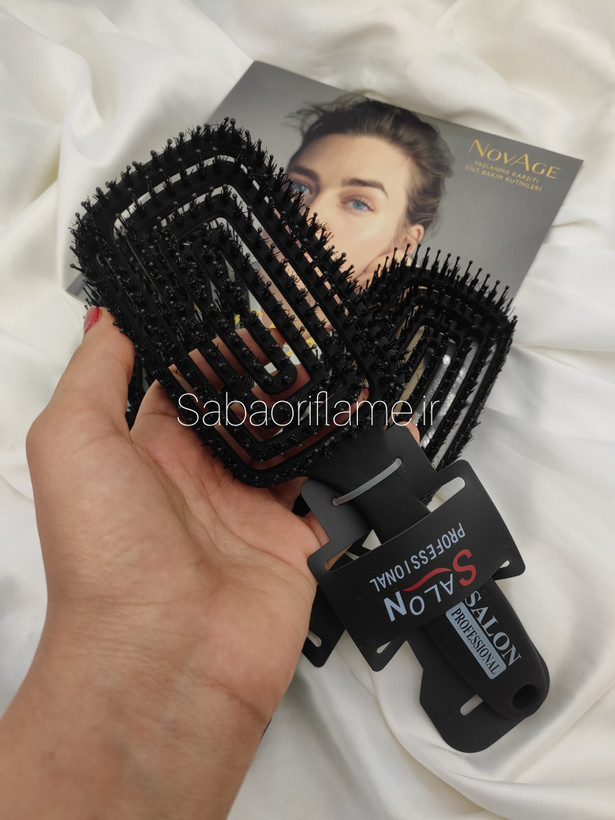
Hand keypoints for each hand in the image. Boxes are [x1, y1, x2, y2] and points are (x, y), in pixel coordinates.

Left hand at [1, 307, 322, 818]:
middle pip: (248, 410)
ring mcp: (253, 513)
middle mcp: (202, 481)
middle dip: (277, 372)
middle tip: (313, 328)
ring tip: (350, 361)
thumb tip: (112, 317)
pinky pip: (338, 494)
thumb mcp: (72, 441)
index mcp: (149, 452)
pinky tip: (389, 423)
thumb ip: (96, 373)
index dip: (218, 346)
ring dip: (319, 407)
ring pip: (296, 444)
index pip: (188, 384)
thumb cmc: (105, 550)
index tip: (253, 306)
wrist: (162, 659)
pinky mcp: (299, 546)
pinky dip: (364, 461)